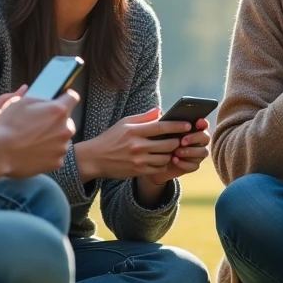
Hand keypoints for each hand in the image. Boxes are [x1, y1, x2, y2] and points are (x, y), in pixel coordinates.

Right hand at [0, 89, 79, 182]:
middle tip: (40, 124)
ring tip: (33, 140)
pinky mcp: (57, 162)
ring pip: (62, 138)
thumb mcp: (20, 102)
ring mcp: (62, 147)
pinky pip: (56, 154)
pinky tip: (34, 151)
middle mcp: (65, 128)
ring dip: (53, 137)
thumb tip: (48, 101)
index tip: (61, 100)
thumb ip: (39, 99)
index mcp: (58, 110)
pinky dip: (48, 153)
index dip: (66, 97)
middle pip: (67, 120)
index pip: (73, 97)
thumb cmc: (7, 125)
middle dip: (57, 121)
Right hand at [74, 107, 193, 182]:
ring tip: (173, 149)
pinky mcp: (138, 171)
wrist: (94, 159)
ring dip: (172, 153)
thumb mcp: (124, 123)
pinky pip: (159, 169)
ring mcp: (138, 160)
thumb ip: (143, 117)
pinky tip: (163, 159)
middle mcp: (138, 146)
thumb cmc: (110, 138)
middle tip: (181, 139)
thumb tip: (160, 111)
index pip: (161, 127)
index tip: (187, 125)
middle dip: (178, 141)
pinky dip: (164, 164)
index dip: (177, 126)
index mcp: (134, 131)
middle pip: (168, 144)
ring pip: (166, 157)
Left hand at [143, 118, 210, 186]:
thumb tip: (158, 111)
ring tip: (176, 152)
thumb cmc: (157, 141)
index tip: (197, 122)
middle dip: (195, 138)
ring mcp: (196, 154)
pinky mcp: (192, 165)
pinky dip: (185, 163)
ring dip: (190, 151)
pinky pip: (194, 165)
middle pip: (205, 137)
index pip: (202, 124)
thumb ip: (160, 121)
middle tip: (182, 140)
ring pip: (202, 152)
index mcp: (192, 129)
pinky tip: (174, 160)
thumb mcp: (157, 130)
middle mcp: (198, 141)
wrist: (152, 161)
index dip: (202, 123)